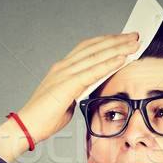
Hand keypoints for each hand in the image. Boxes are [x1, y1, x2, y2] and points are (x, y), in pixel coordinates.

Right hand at [17, 32, 138, 143]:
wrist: (28, 126)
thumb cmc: (45, 117)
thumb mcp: (68, 99)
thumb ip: (80, 90)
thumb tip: (92, 88)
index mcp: (62, 69)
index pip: (88, 48)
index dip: (107, 41)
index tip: (124, 38)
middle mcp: (63, 67)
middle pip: (94, 47)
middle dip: (116, 40)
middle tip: (135, 35)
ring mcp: (63, 74)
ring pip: (95, 56)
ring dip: (116, 48)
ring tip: (133, 44)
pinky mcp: (66, 85)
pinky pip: (91, 72)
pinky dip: (108, 64)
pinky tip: (121, 59)